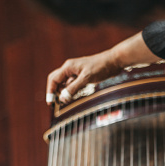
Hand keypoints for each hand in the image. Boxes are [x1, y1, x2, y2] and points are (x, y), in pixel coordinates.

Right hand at [45, 32, 160, 104]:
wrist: (114, 62)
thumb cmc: (100, 67)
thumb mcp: (86, 79)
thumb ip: (73, 88)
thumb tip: (62, 98)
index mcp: (68, 67)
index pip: (53, 80)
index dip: (50, 92)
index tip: (51, 103)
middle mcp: (70, 68)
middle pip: (57, 81)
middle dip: (55, 92)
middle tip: (56, 104)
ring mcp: (76, 72)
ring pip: (65, 83)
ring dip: (65, 92)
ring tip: (67, 101)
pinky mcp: (83, 75)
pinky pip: (73, 84)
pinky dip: (73, 91)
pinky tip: (76, 95)